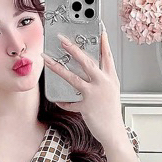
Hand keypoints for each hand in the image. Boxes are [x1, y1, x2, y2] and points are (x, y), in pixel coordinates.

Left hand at [42, 25, 126, 147]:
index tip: (100, 30)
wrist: (114, 131)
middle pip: (86, 62)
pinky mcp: (86, 106)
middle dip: (73, 49)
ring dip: (58, 67)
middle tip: (62, 39)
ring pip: (73, 77)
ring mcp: (94, 94)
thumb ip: (100, 80)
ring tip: (47, 59)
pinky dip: (64, 102)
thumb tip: (90, 71)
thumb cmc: (111, 112)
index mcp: (110, 78)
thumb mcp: (110, 92)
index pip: (107, 56)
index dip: (103, 43)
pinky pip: (70, 102)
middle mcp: (103, 83)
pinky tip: (59, 101)